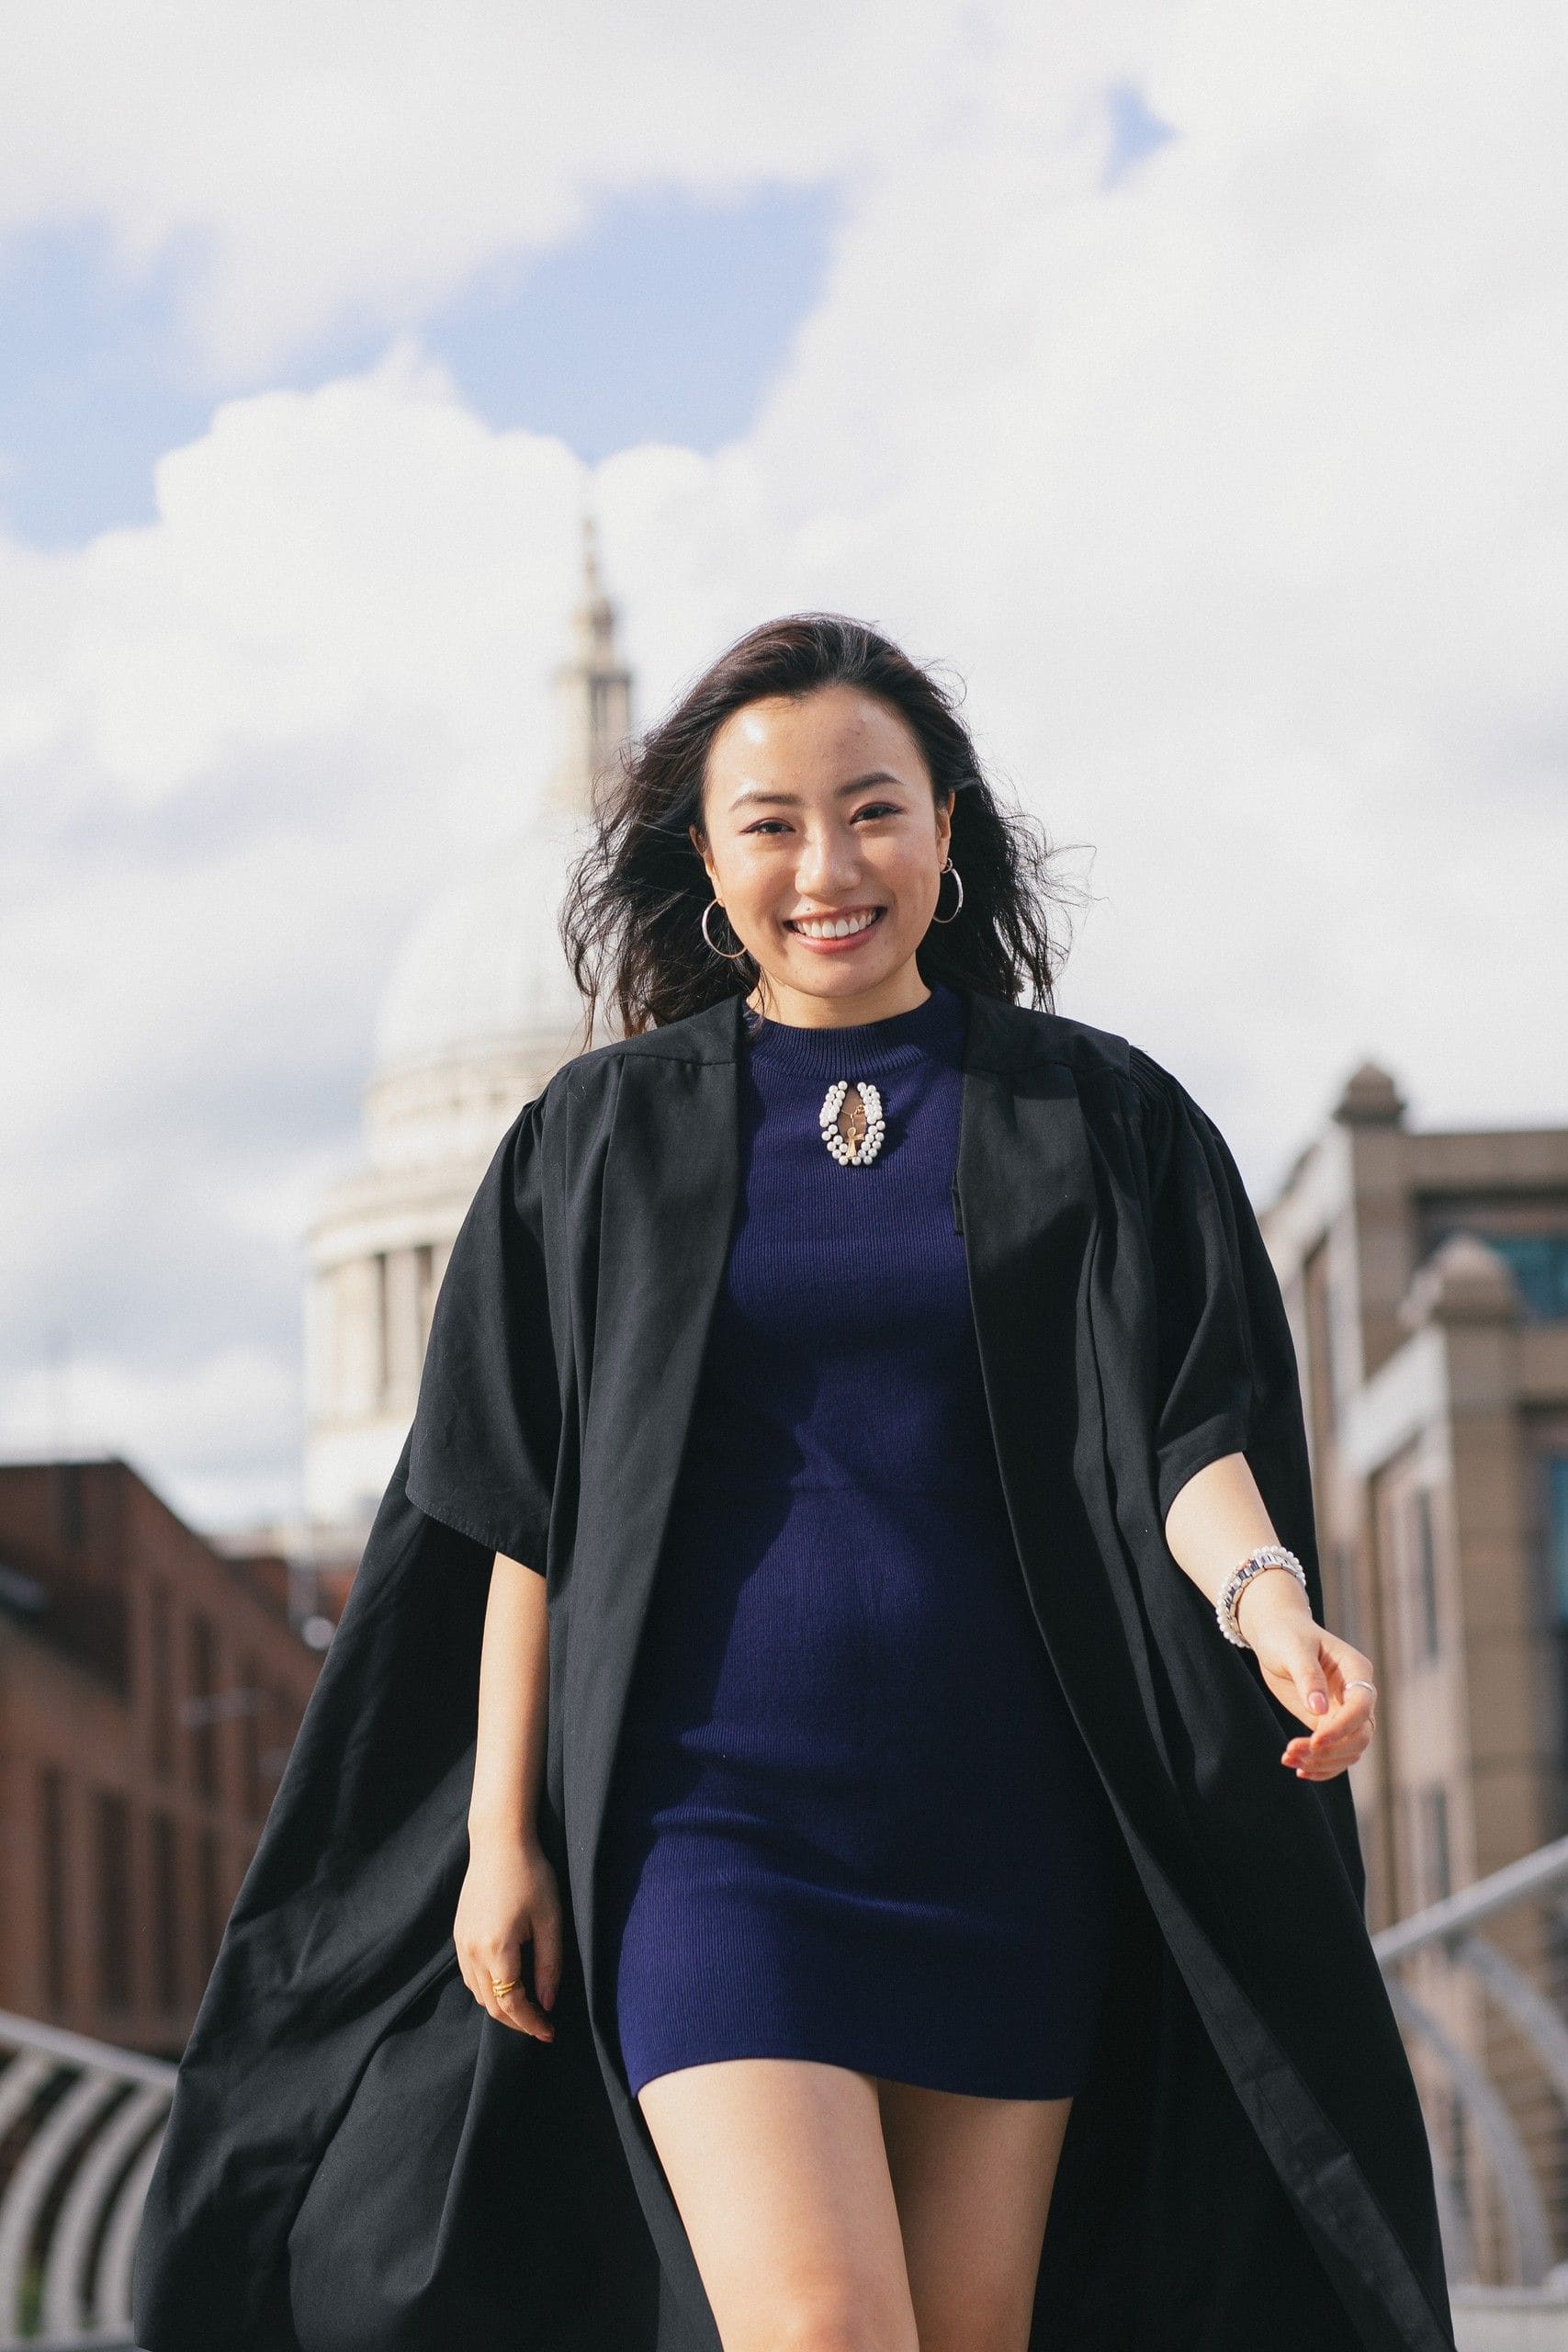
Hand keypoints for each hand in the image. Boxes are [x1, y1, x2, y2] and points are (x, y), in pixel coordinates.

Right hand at [454, 1825, 561, 2038]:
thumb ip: (550, 1965)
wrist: (499, 1843)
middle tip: (542, 2025)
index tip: (550, 2032)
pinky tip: (507, 1983)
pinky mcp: (459, 1934)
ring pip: (478, 1993)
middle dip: (517, 2021)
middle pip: (491, 2005)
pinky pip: (470, 1975)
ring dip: (501, 2006)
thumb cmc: (531, 1876)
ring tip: (528, 2007)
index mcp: (497, 1949)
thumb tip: (548, 2003)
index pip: (511, 2004)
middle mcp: (473, 1952)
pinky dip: (487, 1988)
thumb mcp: (550, 1920)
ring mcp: (461, 1944)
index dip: (531, 2023)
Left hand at [1235, 1573, 1377, 1781]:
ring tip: (1288, 1759)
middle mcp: (1357, 1694)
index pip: (1361, 1706)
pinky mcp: (1328, 1723)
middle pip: (1360, 1735)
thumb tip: (1320, 1710)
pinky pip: (1335, 1753)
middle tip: (1293, 1752)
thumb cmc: (1286, 1634)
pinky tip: (1299, 1769)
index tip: (1314, 1741)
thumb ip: (1307, 1676)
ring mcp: (1345, 1712)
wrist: (1276, 1633)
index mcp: (1356, 1670)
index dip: (1342, 1727)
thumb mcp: (1293, 1649)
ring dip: (1322, 1762)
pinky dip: (1320, 1766)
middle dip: (1331, 1751)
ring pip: (1350, 1750)